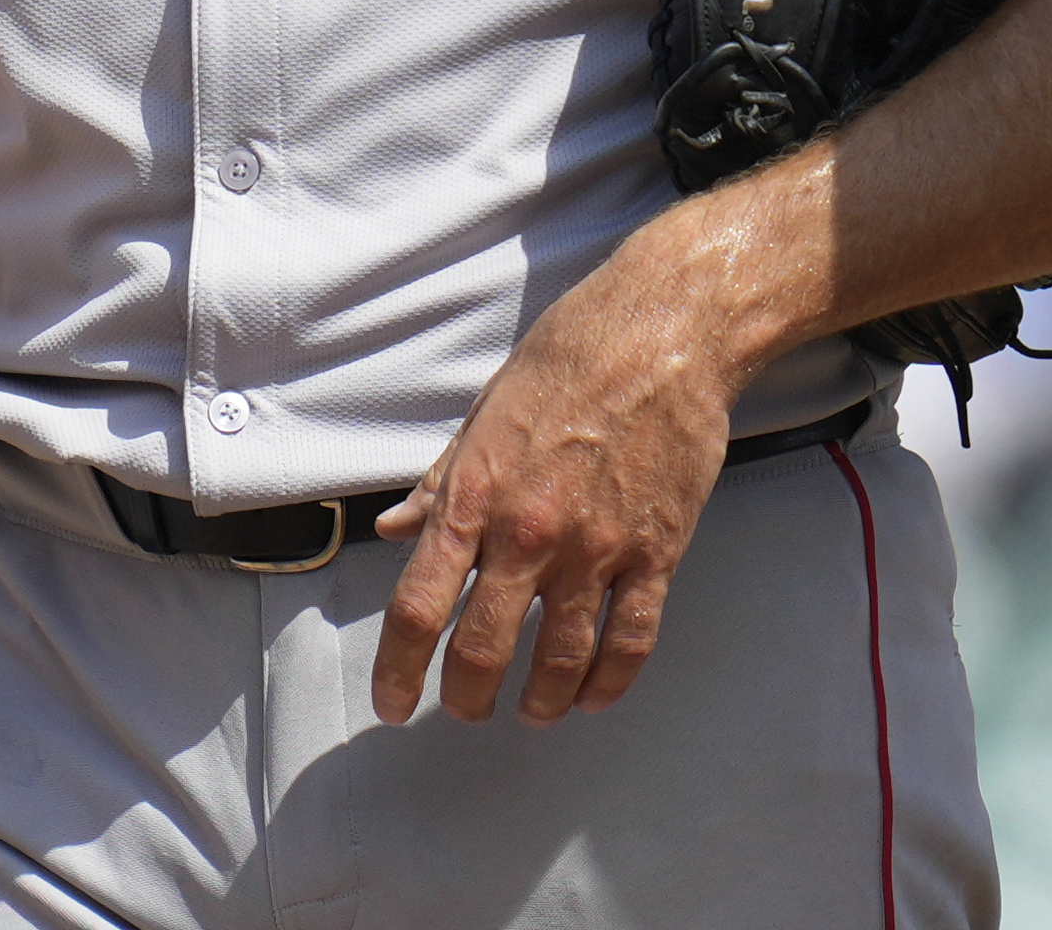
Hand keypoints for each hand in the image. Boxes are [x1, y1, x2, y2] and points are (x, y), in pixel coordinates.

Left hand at [366, 247, 750, 726]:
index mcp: (473, 497)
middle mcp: (528, 533)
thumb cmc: (563, 366)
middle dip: (466, 697)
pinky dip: (608, 683)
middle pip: (483, 648)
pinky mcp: (656, 555)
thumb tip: (395, 532)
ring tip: (530, 712)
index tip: (393, 704)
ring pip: (559, 659)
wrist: (658, 339)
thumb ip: (438, 486)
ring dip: (539, 700)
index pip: (420, 605)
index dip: (399, 668)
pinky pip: (630, 641)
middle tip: (465, 710)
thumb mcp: (480, 419)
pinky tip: (591, 698)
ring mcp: (595, 549)